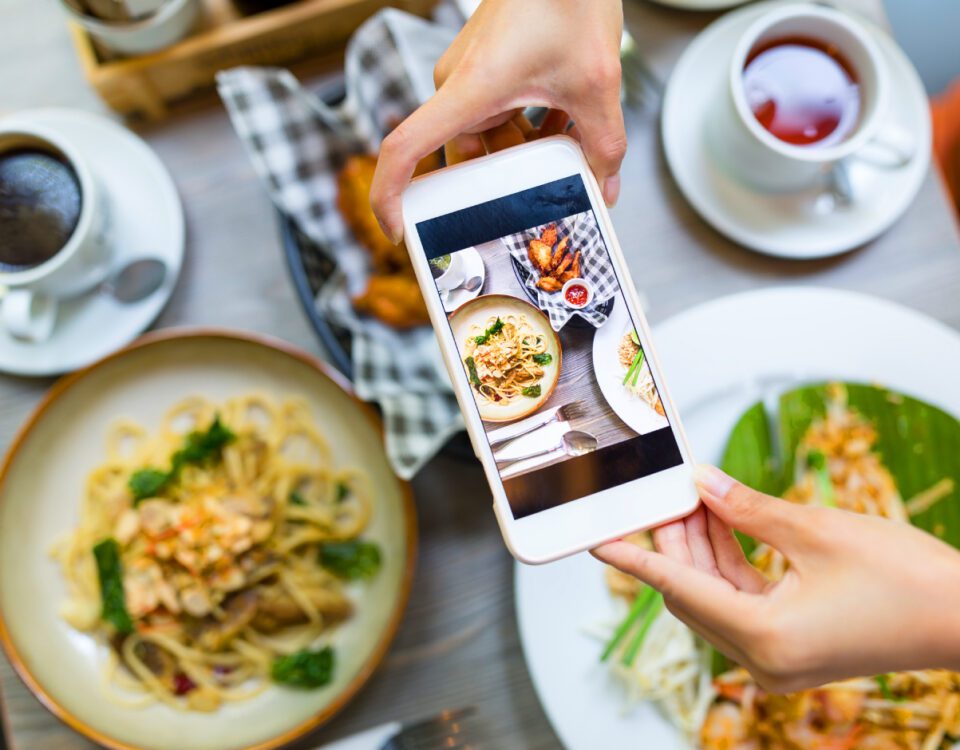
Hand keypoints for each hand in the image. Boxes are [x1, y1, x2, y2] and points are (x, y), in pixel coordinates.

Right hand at [370, 0, 626, 242]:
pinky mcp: (487, 64)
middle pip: (466, 154)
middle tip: (538, 195)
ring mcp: (470, 73)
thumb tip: (606, 188)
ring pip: (489, 134)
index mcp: (468, 90)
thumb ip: (603, 146)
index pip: (403, 150)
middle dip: (504, 178)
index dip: (389, 196)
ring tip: (567, 150)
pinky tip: (566, 122)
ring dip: (526, 149)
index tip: (400, 230)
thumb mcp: (596, 85)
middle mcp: (457, 83)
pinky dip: (530, 124)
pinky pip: (499, 111)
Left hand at [593, 465, 959, 691]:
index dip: (634, 560)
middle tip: (661, 493)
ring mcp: (779, 657)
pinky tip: (721, 520)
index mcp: (765, 639)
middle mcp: (765, 659)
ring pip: (716, 595)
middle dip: (675, 540)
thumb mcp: (816, 531)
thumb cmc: (907, 578)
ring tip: (692, 497)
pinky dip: (730, 562)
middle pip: (694, 592)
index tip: (599, 541)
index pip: (677, 590)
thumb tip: (700, 485)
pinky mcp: (794, 645)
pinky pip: (744, 601)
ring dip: (702, 547)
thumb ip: (746, 508)